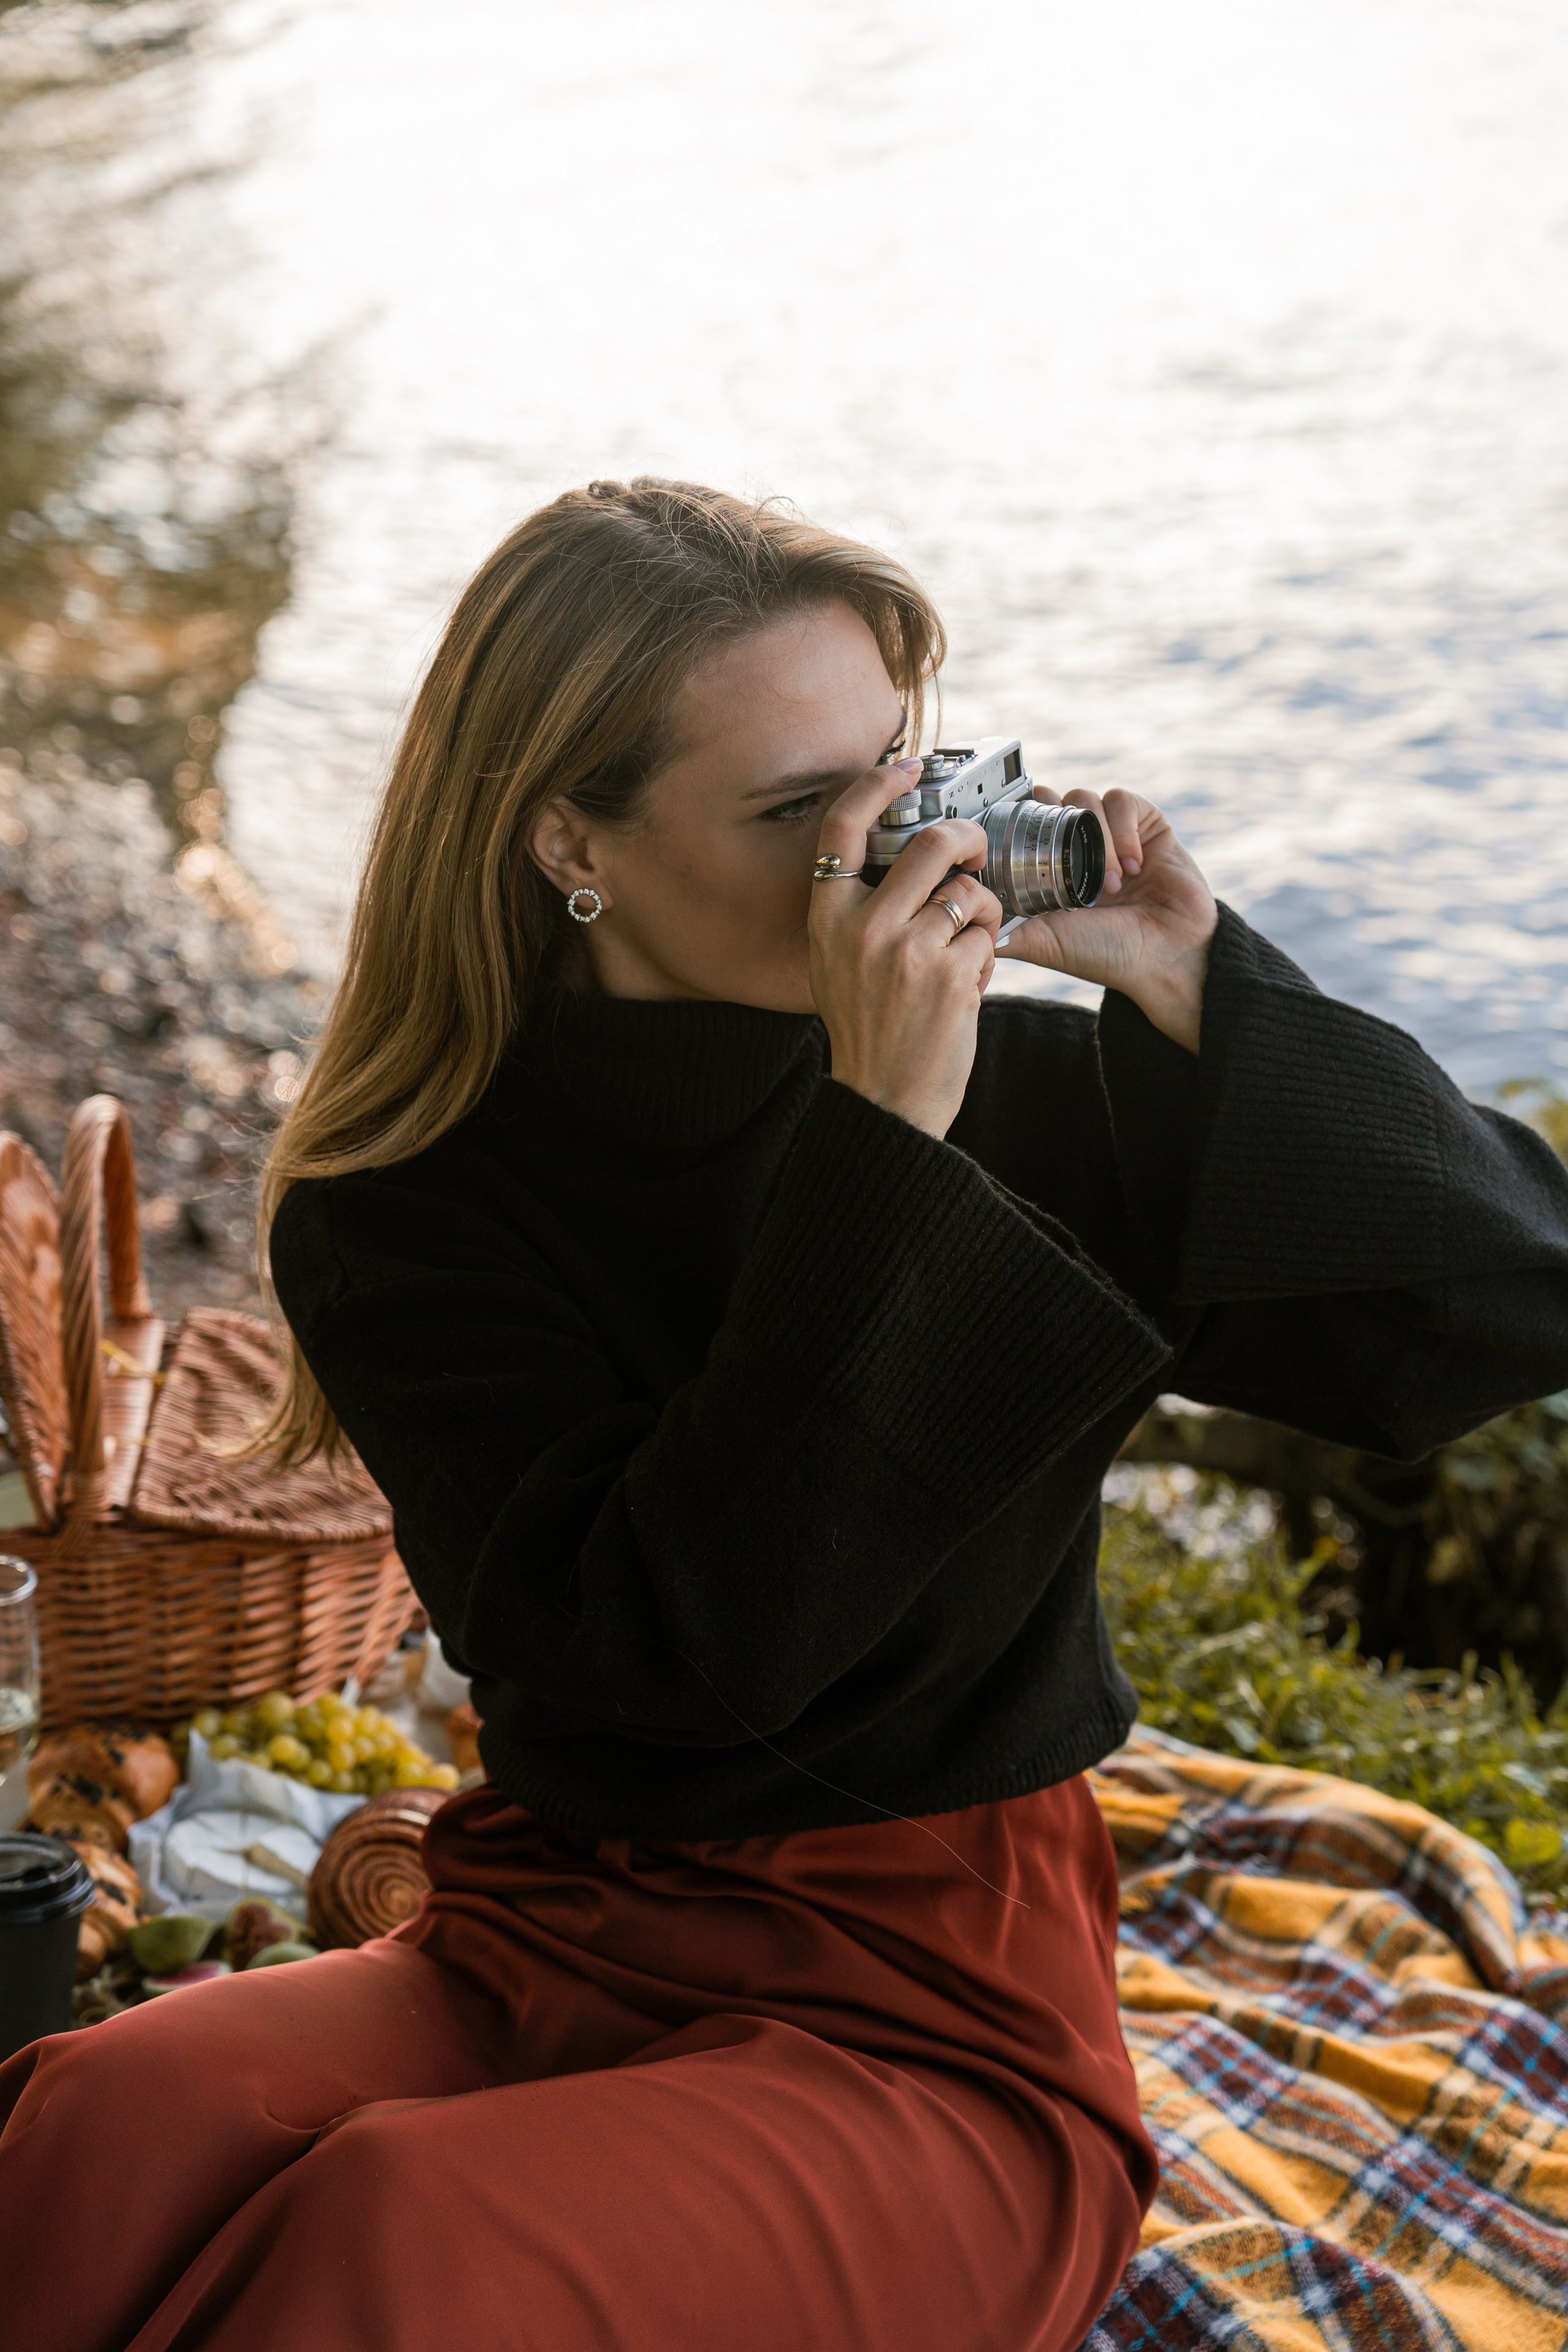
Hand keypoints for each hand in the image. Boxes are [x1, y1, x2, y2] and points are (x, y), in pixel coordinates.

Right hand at [809, 759, 1002, 1137]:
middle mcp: (863, 926)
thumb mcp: (836, 962)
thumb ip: (859, 910)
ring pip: (971, 892)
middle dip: (968, 838)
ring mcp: (908, 949)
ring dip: (984, 912)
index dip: (878, 785)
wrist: (884, 1098)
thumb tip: (903, 857)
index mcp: (827, 917)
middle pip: (933, 844)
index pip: (845, 827)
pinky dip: (987, 956)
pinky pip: (988, 936)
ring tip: (970, 947)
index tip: (908, 768)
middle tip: (978, 851)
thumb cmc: (866, 1028)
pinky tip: (967, 986)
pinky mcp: (951, 975)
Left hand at [996, 787, 1216, 1052]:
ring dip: (1093, 837)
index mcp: (1049, 867)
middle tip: (1065, 863)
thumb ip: (1007, 928)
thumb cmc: (1108, 955)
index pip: (1023, 821)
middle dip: (1053, 823)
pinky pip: (1121, 799)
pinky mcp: (1146, 823)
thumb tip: (965, 919)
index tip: (1018, 840)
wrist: (1167, 958)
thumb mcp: (1045, 942)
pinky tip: (1132, 866)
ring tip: (1107, 883)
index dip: (1018, 821)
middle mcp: (1077, 845)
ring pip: (1084, 796)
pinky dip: (1123, 830)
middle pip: (1049, 798)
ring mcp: (1111, 832)